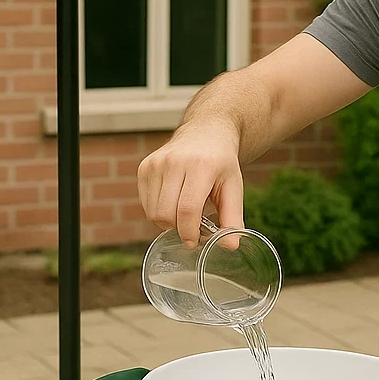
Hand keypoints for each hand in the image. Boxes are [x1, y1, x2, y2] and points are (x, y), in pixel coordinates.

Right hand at [137, 122, 244, 247]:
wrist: (206, 132)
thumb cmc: (221, 163)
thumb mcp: (234, 187)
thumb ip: (232, 218)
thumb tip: (230, 246)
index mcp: (201, 166)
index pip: (187, 209)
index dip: (189, 232)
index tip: (194, 242)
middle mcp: (174, 162)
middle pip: (166, 213)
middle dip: (179, 228)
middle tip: (192, 226)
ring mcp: (156, 163)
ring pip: (153, 211)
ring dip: (168, 221)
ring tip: (185, 212)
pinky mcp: (144, 167)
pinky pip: (145, 203)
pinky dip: (158, 210)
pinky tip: (173, 201)